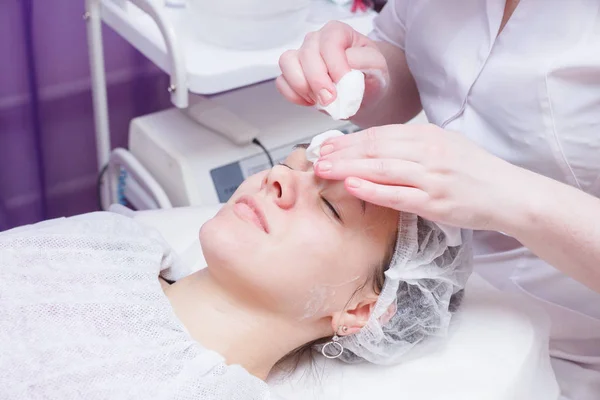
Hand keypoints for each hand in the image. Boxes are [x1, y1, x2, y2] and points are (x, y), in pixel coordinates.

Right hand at [276, 21, 388, 108]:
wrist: (363, 92)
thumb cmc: (369, 75)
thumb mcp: (376, 66)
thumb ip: (363, 63)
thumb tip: (345, 67)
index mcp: (337, 33)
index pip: (329, 42)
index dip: (335, 65)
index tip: (344, 83)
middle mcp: (316, 41)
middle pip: (307, 54)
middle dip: (318, 81)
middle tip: (331, 99)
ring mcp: (301, 56)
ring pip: (288, 64)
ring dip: (302, 86)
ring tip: (320, 100)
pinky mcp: (292, 74)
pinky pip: (282, 82)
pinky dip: (295, 96)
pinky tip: (311, 102)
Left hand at [313, 124, 528, 231]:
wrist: (508, 193)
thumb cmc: (474, 171)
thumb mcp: (444, 146)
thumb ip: (412, 145)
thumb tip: (374, 147)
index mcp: (429, 135)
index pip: (379, 134)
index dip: (350, 140)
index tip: (328, 144)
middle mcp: (429, 152)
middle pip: (375, 148)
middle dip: (342, 152)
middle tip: (317, 157)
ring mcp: (432, 177)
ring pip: (382, 168)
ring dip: (348, 168)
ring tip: (324, 170)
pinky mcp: (435, 202)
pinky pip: (397, 194)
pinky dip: (372, 189)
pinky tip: (351, 185)